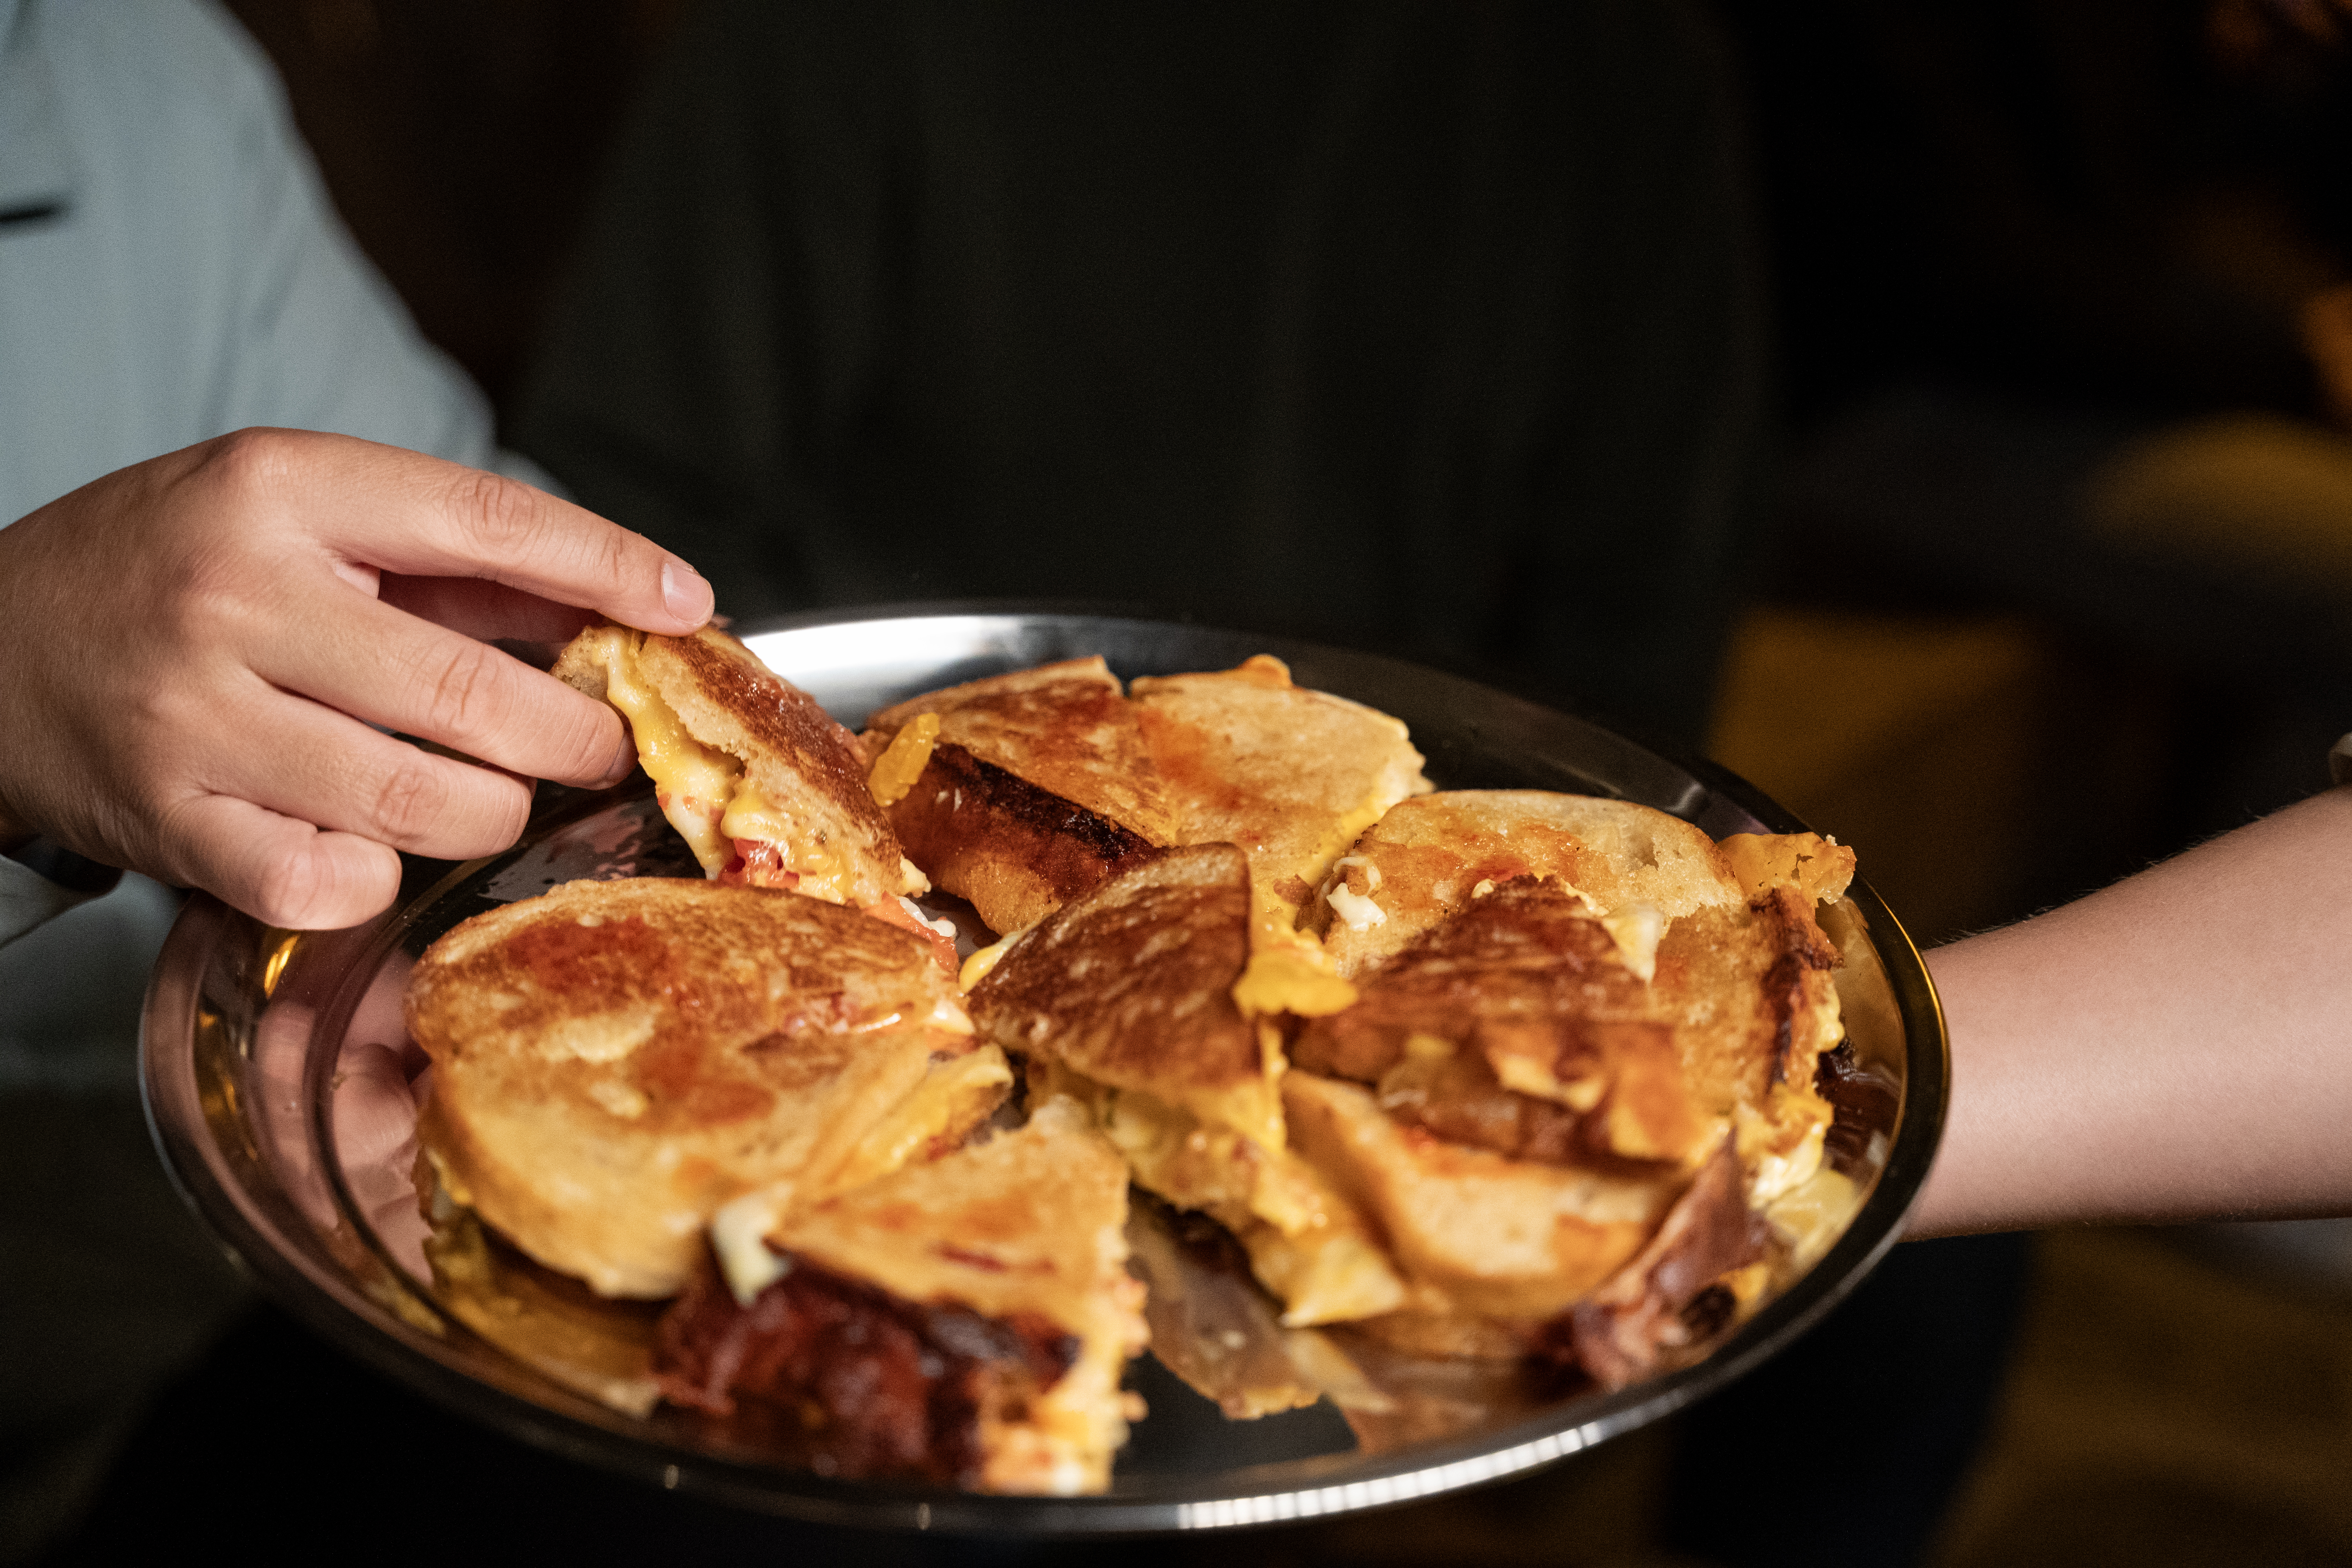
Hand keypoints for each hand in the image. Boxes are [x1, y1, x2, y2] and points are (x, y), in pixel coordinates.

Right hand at [0, 429, 713, 927]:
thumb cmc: (171, 572)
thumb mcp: (302, 515)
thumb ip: (462, 559)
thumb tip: (622, 599)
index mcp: (281, 491)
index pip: (490, 522)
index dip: (610, 569)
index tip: (687, 607)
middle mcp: (237, 598)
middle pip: (474, 692)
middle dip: (573, 736)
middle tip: (597, 746)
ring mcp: (198, 719)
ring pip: (424, 802)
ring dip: (489, 812)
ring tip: (485, 792)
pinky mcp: (174, 822)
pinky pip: (335, 883)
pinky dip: (380, 877)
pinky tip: (369, 840)